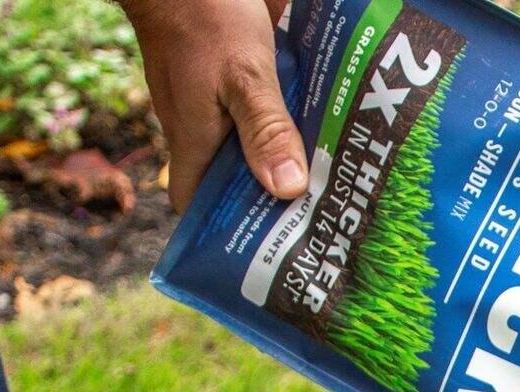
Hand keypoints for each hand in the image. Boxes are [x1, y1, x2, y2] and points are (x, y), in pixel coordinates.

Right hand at [121, 0, 309, 208]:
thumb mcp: (244, 77)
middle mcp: (196, 125)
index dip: (219, 227)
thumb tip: (288, 190)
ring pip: (241, 141)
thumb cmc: (205, 17)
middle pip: (226, 176)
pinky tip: (315, 122)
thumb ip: (266, 131)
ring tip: (326, 176)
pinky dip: (277, 119)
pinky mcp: (220, 75)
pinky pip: (250, 109)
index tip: (263, 242)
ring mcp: (205, 99)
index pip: (193, 203)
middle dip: (264, 193)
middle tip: (316, 211)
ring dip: (276, 155)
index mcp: (192, 139)